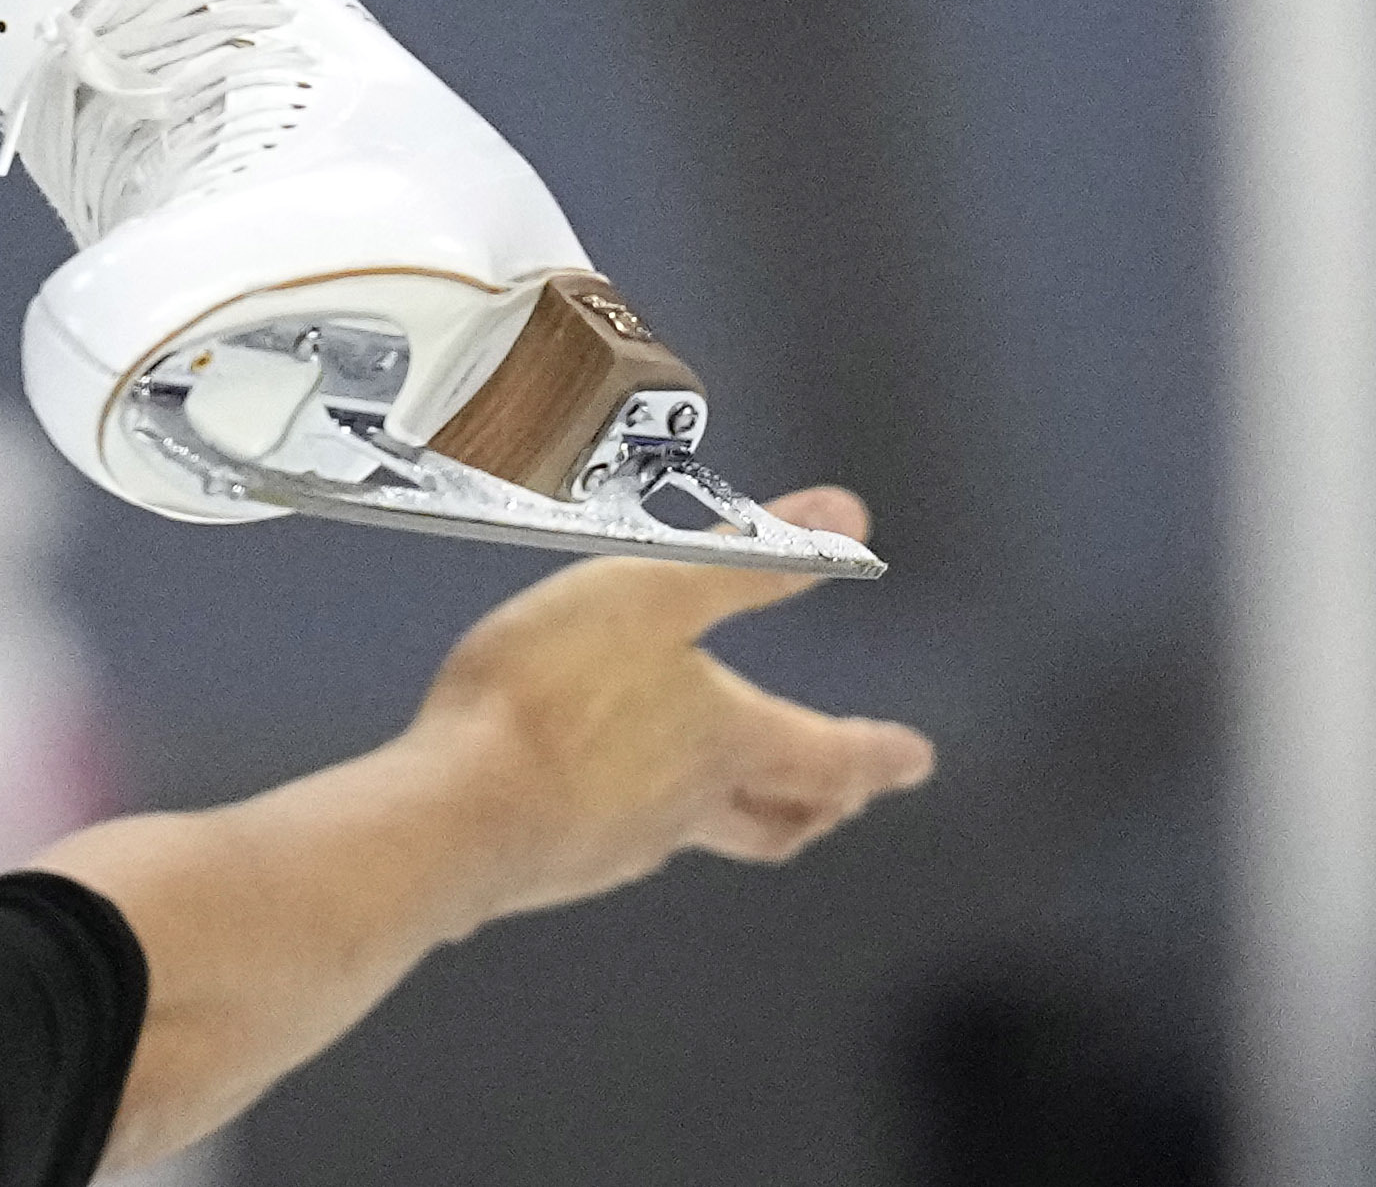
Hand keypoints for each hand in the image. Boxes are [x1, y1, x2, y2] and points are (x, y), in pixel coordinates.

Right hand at [405, 486, 933, 924]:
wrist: (460, 809)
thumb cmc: (557, 694)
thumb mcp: (656, 593)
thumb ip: (748, 559)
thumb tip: (846, 518)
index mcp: (730, 741)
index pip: (833, 756)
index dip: (880, 753)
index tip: (915, 758)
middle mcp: (692, 804)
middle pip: (783, 819)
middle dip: (822, 803)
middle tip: (847, 795)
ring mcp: (628, 841)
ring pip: (709, 832)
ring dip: (741, 812)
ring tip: (738, 789)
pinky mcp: (565, 857)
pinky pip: (628, 838)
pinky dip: (647, 814)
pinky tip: (615, 791)